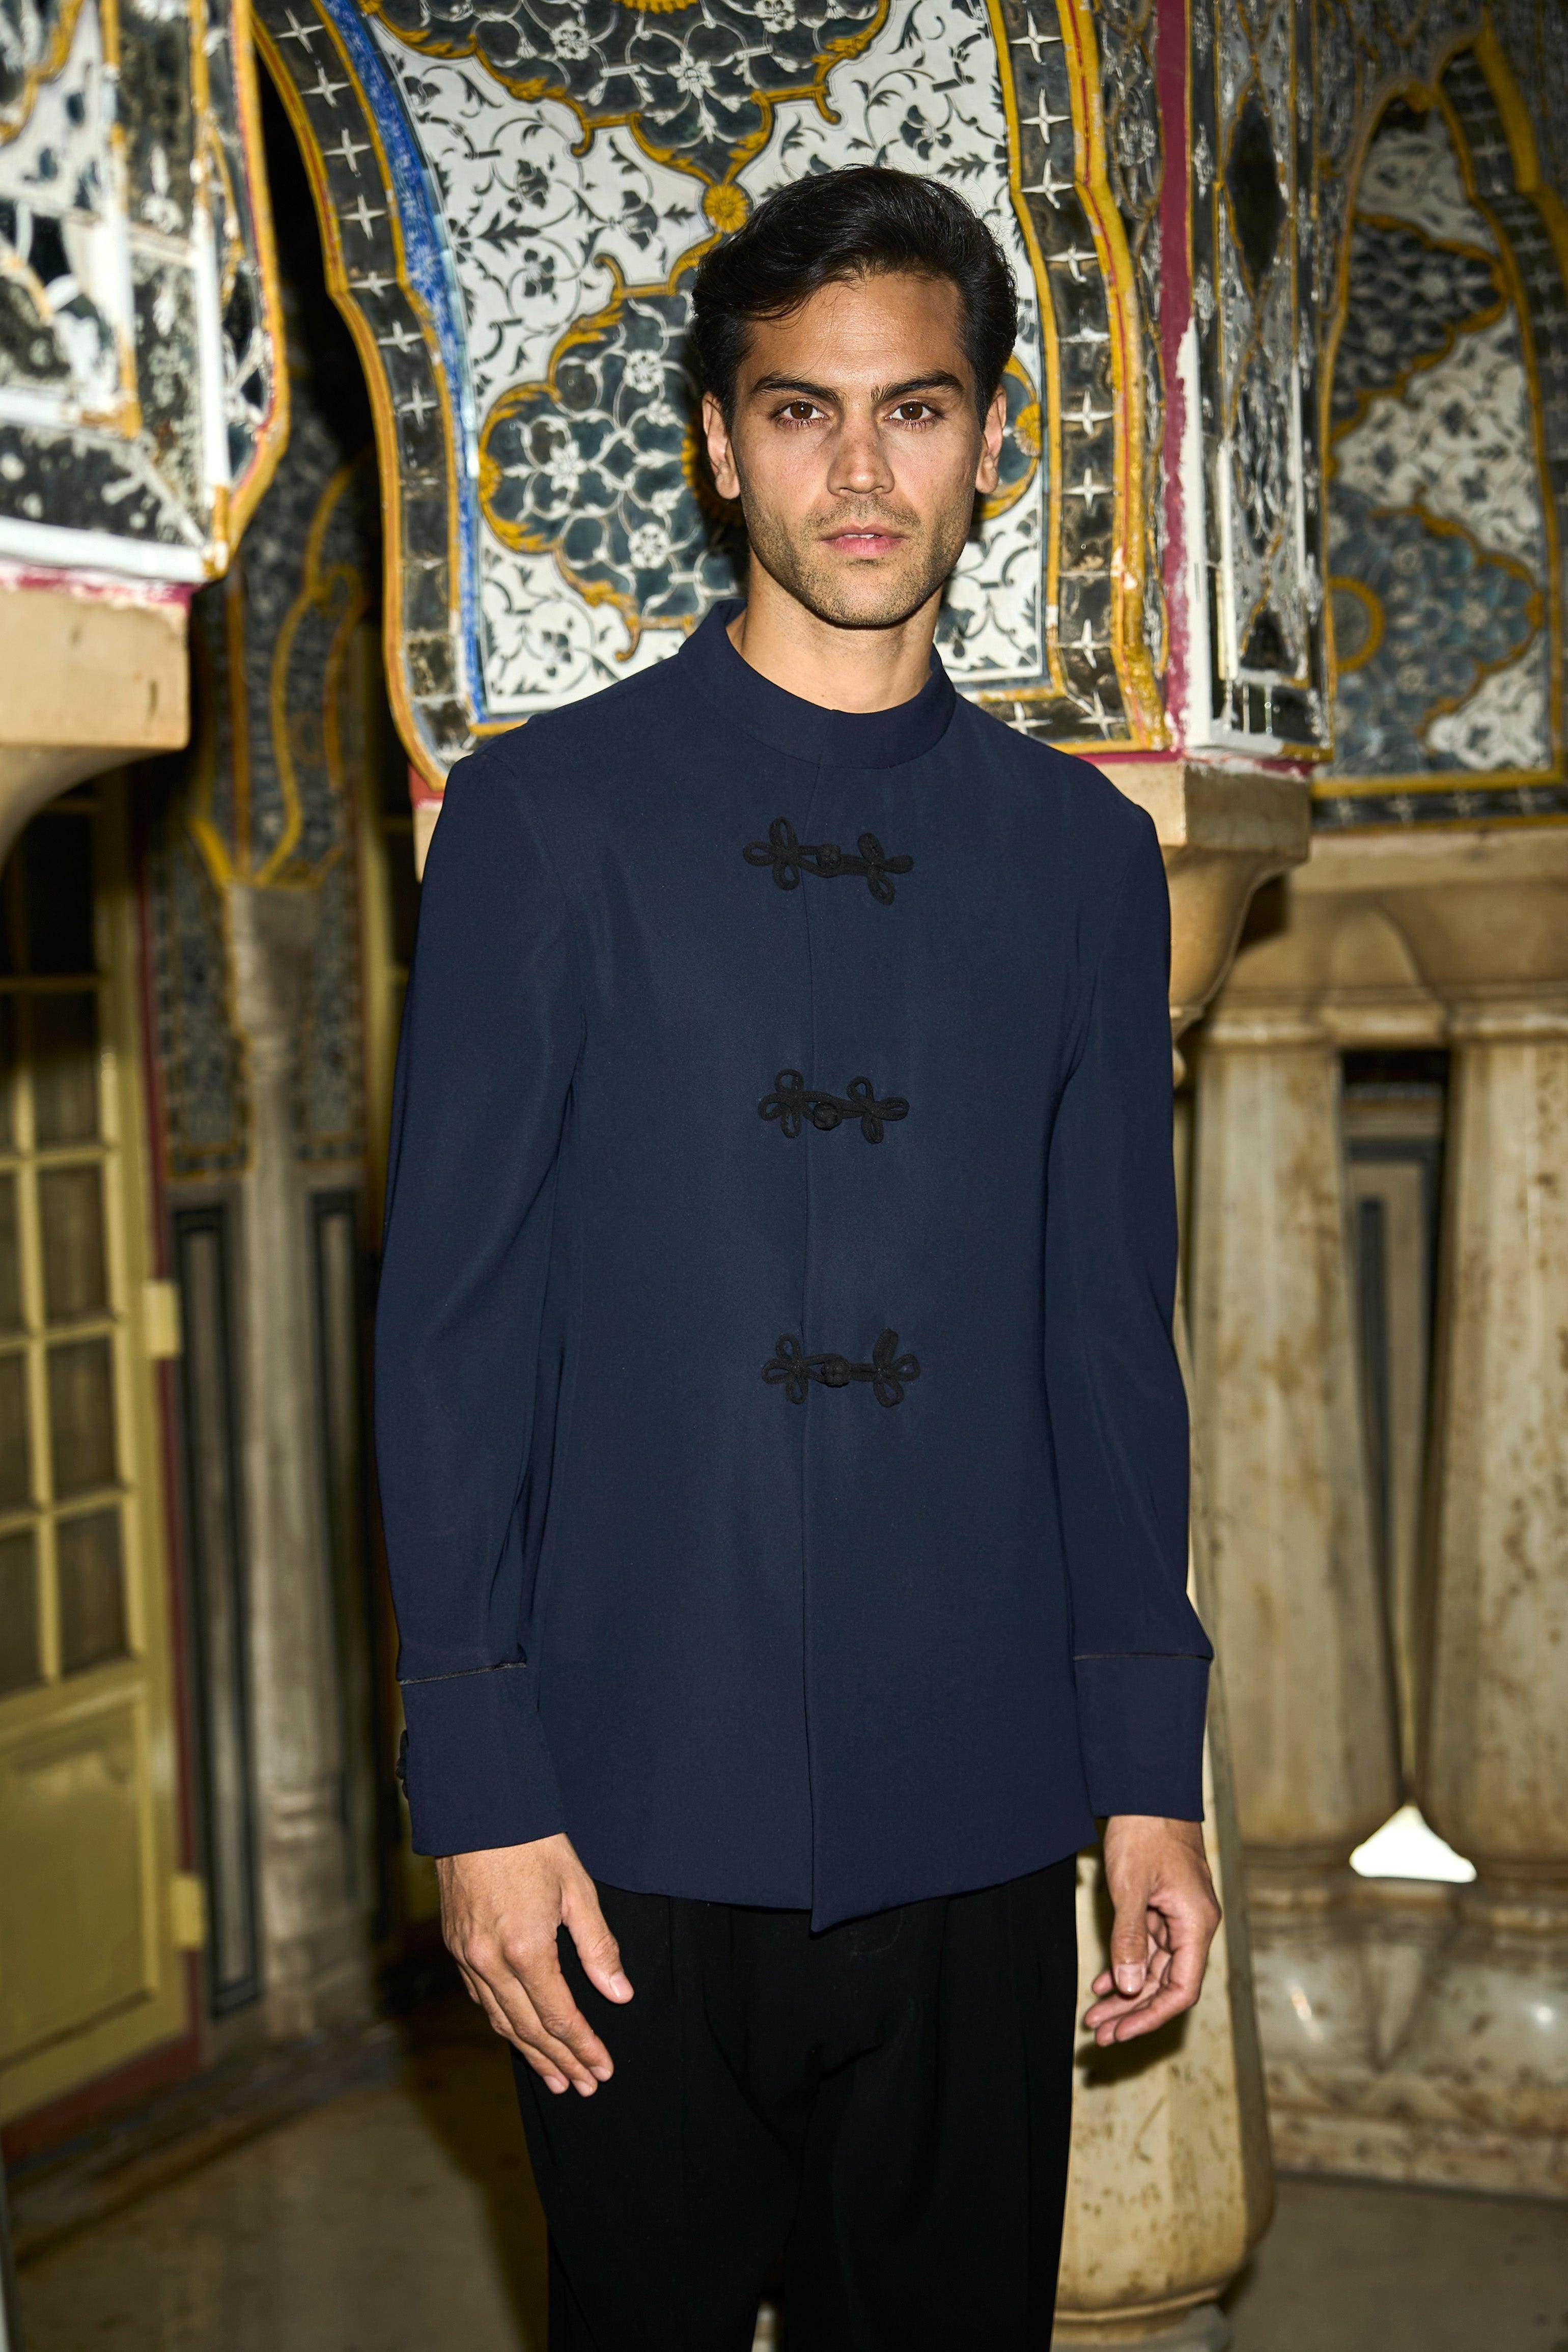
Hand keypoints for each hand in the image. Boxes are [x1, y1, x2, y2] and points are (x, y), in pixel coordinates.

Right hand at [437, 1833, 632, 2096]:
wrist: (478, 1810)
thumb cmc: (533, 1844)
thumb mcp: (578, 1890)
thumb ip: (599, 1947)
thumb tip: (619, 1994)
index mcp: (525, 1949)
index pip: (559, 2016)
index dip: (583, 2047)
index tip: (603, 2069)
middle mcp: (490, 1962)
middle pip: (529, 2029)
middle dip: (560, 2061)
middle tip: (585, 2086)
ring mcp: (467, 1957)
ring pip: (501, 2021)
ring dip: (530, 2053)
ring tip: (556, 2078)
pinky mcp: (455, 1947)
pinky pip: (481, 2000)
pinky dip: (504, 2024)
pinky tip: (520, 2035)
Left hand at [1083, 1815, 1219, 2045]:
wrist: (1147, 1789)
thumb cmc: (1143, 1832)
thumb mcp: (1131, 1886)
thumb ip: (1131, 1938)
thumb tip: (1131, 1988)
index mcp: (1195, 1924)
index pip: (1181, 1989)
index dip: (1151, 2016)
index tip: (1121, 2032)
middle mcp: (1193, 1925)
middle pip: (1167, 1984)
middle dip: (1134, 2012)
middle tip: (1099, 2034)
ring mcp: (1179, 1916)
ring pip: (1155, 1968)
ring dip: (1126, 1993)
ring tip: (1094, 2016)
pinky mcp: (1164, 1905)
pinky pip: (1149, 1947)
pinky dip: (1126, 1965)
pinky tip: (1103, 1983)